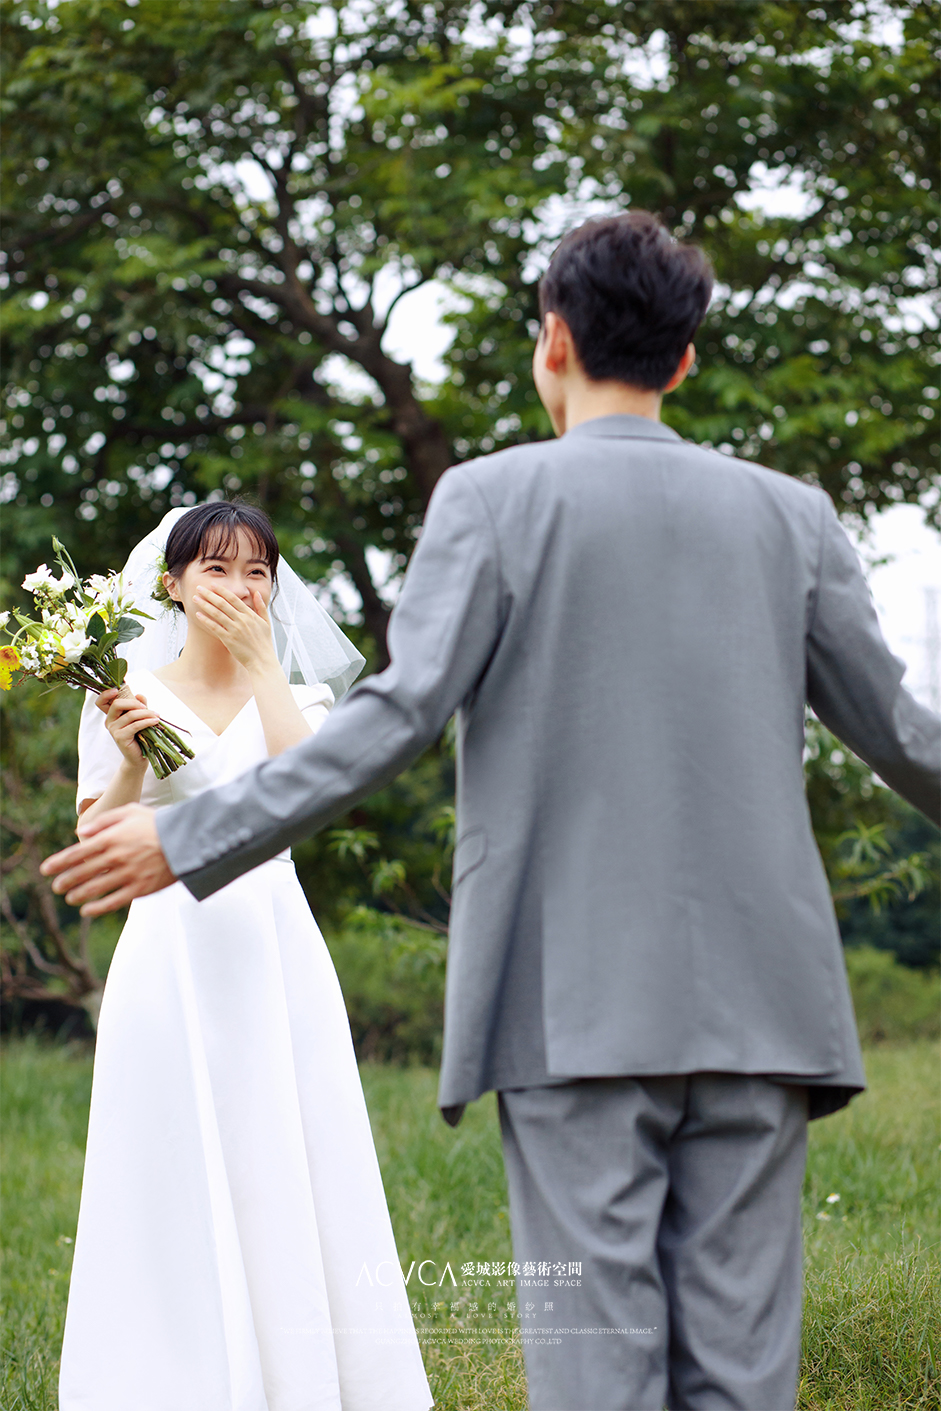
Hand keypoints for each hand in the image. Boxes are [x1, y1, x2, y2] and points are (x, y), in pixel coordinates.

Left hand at [41, 803, 176, 915]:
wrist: (186, 840)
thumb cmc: (156, 823)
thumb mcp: (130, 811)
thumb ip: (104, 821)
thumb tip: (81, 833)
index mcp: (111, 838)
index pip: (77, 853)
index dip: (58, 863)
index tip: (45, 870)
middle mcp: (116, 857)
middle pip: (82, 872)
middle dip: (65, 881)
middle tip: (56, 886)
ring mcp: (127, 874)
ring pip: (95, 889)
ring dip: (78, 895)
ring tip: (70, 898)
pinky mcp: (140, 888)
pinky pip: (113, 902)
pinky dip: (97, 908)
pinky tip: (87, 911)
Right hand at [96, 688, 160, 767]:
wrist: (138, 756)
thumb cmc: (139, 735)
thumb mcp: (139, 717)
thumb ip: (139, 705)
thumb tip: (139, 694)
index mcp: (111, 715)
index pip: (101, 702)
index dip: (106, 694)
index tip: (117, 689)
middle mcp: (109, 721)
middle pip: (117, 704)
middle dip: (134, 702)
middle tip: (146, 707)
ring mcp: (113, 730)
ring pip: (130, 715)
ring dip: (146, 713)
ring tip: (157, 715)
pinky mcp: (120, 737)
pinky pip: (135, 725)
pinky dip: (147, 721)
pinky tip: (155, 721)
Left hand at [192, 584, 276, 674]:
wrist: (262, 660)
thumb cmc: (264, 642)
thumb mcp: (266, 622)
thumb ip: (261, 606)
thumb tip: (256, 593)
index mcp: (250, 615)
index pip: (234, 599)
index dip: (222, 591)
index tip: (213, 585)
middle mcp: (242, 620)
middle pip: (222, 604)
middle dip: (209, 594)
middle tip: (199, 588)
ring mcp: (235, 630)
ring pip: (217, 614)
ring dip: (204, 604)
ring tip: (195, 598)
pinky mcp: (229, 639)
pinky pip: (215, 627)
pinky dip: (206, 620)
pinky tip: (198, 614)